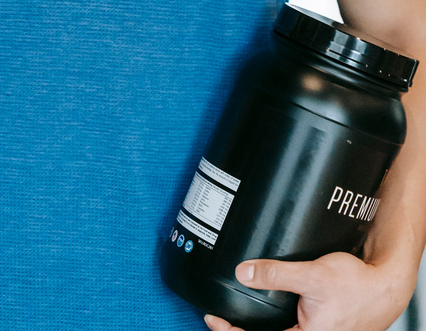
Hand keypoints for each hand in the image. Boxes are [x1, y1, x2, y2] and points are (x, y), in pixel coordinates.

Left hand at [203, 253, 411, 330]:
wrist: (383, 287)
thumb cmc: (356, 285)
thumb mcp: (313, 275)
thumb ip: (277, 274)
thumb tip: (244, 272)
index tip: (214, 319)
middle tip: (217, 318)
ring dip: (254, 327)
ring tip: (233, 314)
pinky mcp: (315, 327)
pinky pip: (287, 328)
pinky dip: (269, 321)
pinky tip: (260, 308)